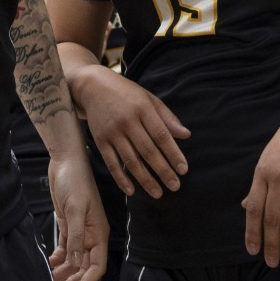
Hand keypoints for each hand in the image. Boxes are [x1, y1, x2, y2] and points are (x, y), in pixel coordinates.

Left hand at [46, 150, 109, 280]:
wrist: (65, 162)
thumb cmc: (75, 180)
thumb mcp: (75, 209)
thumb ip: (76, 236)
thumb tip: (75, 261)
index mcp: (98, 233)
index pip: (97, 264)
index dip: (88, 279)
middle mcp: (91, 236)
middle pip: (84, 266)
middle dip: (73, 278)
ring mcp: (79, 232)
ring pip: (74, 259)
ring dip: (64, 271)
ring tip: (50, 278)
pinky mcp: (68, 226)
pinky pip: (65, 248)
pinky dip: (58, 259)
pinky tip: (49, 264)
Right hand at [71, 65, 189, 198]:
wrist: (93, 87)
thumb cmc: (126, 94)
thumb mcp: (149, 98)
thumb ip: (167, 117)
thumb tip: (186, 135)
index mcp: (142, 109)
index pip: (161, 135)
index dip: (173, 154)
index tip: (184, 170)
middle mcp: (127, 121)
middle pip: (148, 151)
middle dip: (163, 171)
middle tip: (175, 186)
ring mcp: (112, 132)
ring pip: (131, 161)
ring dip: (146, 180)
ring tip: (158, 193)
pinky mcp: (100, 141)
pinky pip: (112, 163)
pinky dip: (121, 178)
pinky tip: (132, 190)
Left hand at [242, 105, 279, 267]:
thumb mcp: (267, 160)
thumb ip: (258, 186)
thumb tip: (245, 206)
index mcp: (262, 174)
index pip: (254, 209)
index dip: (252, 232)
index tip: (253, 250)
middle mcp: (278, 177)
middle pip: (273, 217)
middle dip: (271, 243)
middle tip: (272, 262)